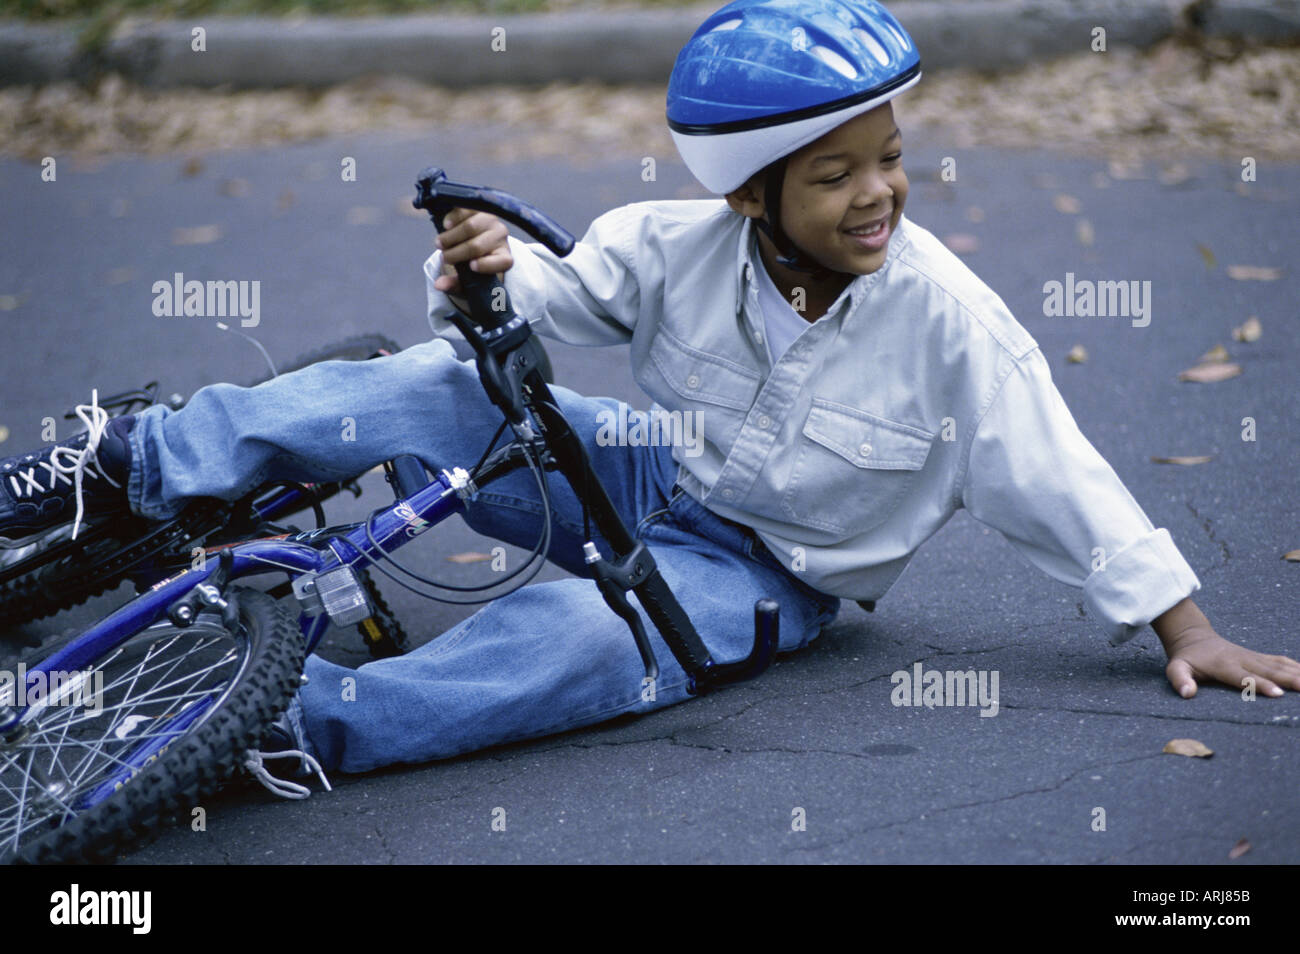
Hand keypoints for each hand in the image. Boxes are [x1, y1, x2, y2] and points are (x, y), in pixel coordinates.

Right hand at [432, 207, 512, 294]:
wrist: (474, 240)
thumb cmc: (472, 263)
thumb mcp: (466, 279)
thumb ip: (454, 284)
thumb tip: (438, 285)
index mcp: (504, 258)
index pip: (503, 262)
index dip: (487, 265)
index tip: (471, 267)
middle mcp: (501, 237)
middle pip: (477, 245)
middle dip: (456, 253)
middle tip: (444, 258)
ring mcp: (492, 220)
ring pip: (470, 227)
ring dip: (451, 237)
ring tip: (440, 244)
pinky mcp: (480, 207)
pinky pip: (466, 210)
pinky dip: (453, 218)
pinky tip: (445, 226)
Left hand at [1153, 599, 1299, 697]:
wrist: (1193, 637)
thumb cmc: (1186, 658)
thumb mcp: (1176, 668)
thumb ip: (1180, 679)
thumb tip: (1187, 693)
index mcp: (1224, 665)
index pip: (1244, 677)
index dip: (1260, 684)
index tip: (1278, 693)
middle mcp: (1242, 659)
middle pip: (1269, 670)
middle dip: (1290, 680)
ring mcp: (1253, 657)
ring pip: (1279, 665)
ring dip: (1298, 673)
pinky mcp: (1259, 657)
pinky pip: (1281, 661)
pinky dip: (1297, 667)